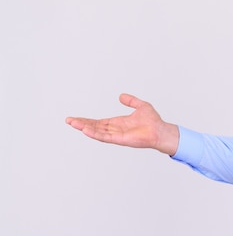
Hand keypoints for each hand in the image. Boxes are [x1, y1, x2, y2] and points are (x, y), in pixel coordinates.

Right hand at [65, 93, 179, 155]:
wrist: (160, 130)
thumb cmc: (153, 121)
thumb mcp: (140, 106)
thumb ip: (131, 101)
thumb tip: (121, 96)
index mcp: (117, 123)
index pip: (98, 122)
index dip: (87, 120)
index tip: (75, 119)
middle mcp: (115, 129)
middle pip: (94, 126)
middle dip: (81, 124)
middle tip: (68, 120)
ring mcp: (116, 135)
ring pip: (96, 131)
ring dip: (84, 128)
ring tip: (73, 123)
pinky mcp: (119, 139)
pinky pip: (104, 137)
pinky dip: (94, 133)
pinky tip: (85, 130)